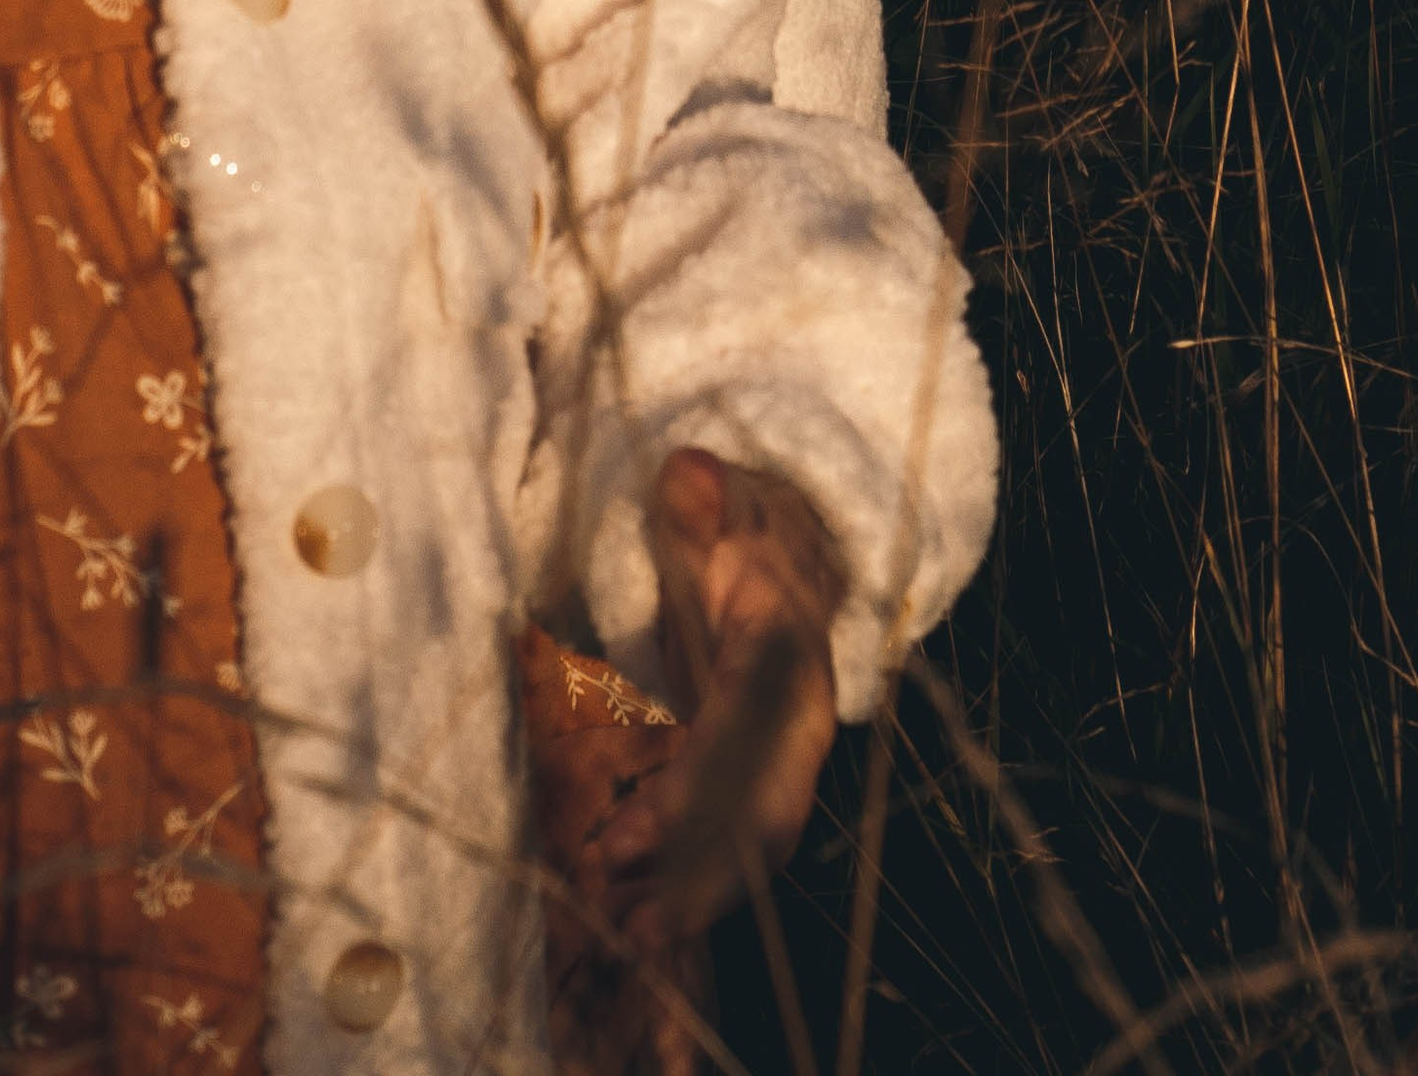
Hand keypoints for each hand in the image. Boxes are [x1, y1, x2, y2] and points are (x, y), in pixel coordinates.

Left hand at [588, 449, 843, 943]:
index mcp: (782, 648)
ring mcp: (788, 749)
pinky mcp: (767, 769)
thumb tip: (691, 476)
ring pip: (759, 840)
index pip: (737, 734)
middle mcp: (800, 713)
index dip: (685, 795)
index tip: (618, 842)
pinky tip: (643, 911)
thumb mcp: (721, 495)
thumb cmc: (741, 521)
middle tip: (632, 935)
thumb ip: (702, 495)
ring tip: (633, 942)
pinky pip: (742, 835)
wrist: (796, 538)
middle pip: (764, 813)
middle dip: (702, 880)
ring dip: (701, 896)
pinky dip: (699, 877)